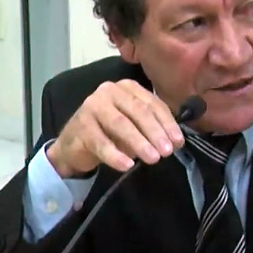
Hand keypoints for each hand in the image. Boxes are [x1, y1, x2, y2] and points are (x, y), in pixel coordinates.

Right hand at [47, 80, 184, 177]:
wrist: (75, 143)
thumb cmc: (110, 131)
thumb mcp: (135, 126)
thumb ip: (154, 128)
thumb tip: (176, 141)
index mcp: (127, 87)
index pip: (152, 103)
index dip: (167, 123)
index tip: (178, 142)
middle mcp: (109, 91)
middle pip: (138, 111)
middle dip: (155, 132)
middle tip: (167, 152)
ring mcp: (92, 106)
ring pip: (121, 124)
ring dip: (139, 142)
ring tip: (154, 158)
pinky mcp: (80, 125)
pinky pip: (101, 142)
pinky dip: (115, 155)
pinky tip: (127, 165)